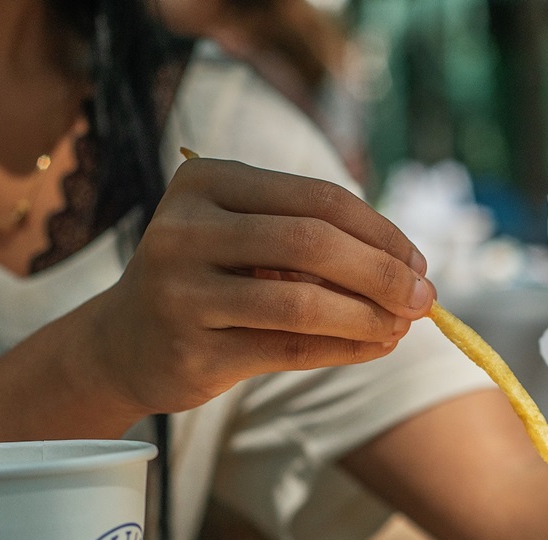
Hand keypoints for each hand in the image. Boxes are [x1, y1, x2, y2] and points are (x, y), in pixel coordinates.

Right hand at [84, 157, 433, 416]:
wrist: (123, 342)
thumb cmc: (209, 279)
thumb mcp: (246, 235)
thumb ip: (315, 240)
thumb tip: (411, 272)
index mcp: (206, 181)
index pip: (319, 199)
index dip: (381, 231)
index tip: (418, 262)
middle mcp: (185, 229)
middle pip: (313, 243)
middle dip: (382, 273)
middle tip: (424, 299)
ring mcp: (182, 292)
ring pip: (304, 303)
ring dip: (369, 317)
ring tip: (402, 327)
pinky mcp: (193, 351)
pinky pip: (291, 348)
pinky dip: (346, 348)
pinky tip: (376, 347)